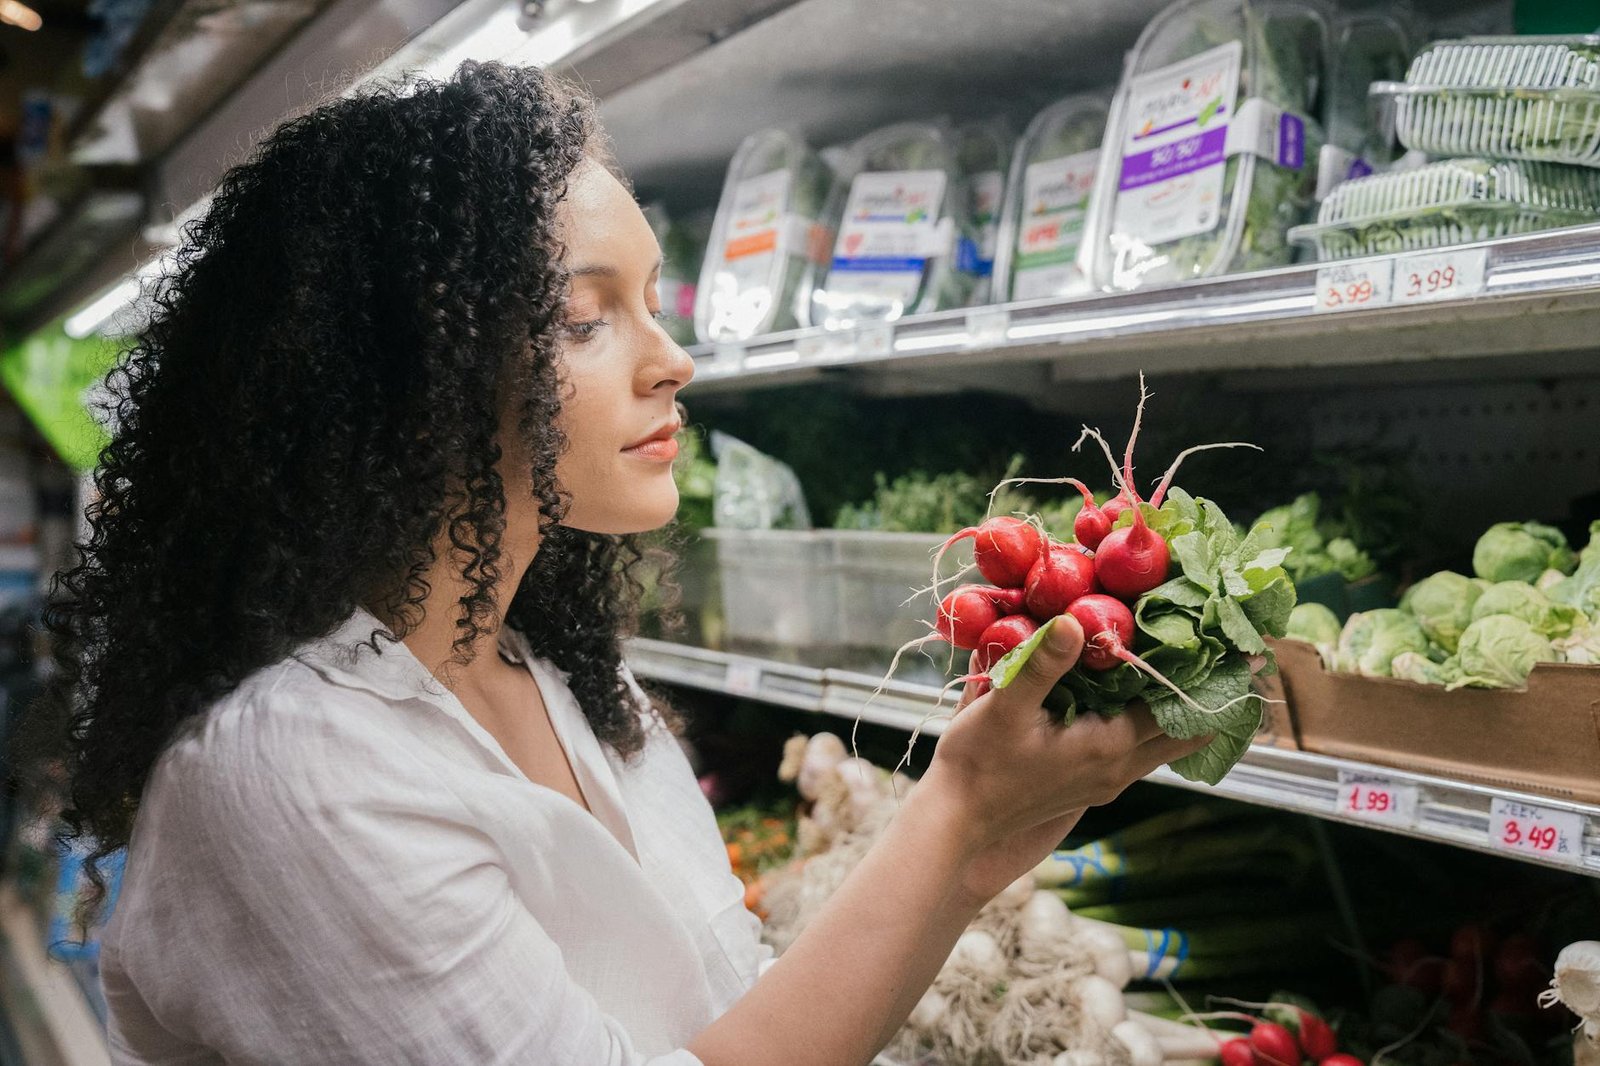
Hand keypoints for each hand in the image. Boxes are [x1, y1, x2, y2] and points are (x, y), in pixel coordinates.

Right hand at [918, 614, 1209, 902]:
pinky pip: (1143, 753)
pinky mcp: (1092, 785)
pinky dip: (1158, 727)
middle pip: (1185, 733)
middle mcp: (1118, 768)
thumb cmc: (978, 762)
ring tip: (1206, 678)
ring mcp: (1107, 781)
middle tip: (1239, 661)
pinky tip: (1149, 703)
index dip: (1206, 680)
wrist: (957, 817)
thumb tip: (1074, 622)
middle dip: (1211, 699)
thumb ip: (1043, 664)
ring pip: (1166, 747)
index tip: (1237, 651)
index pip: (1176, 710)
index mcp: (1107, 746)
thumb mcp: (1005, 706)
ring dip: (1187, 715)